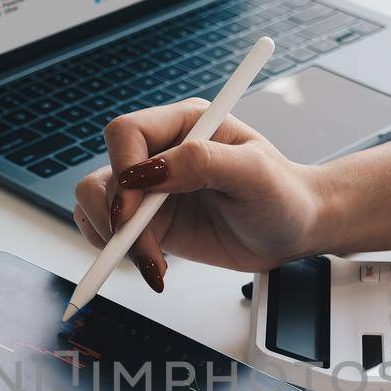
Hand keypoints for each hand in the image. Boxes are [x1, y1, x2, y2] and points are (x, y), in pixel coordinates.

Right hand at [72, 99, 330, 289]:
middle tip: (145, 251)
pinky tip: (153, 266)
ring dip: (113, 239)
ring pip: (96, 203)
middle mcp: (161, 152)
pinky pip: (106, 229)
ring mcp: (151, 188)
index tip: (134, 210)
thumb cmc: (283, 195)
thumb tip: (148, 172)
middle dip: (117, 217)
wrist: (293, 230)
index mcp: (184, 124)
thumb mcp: (254, 174)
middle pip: (105, 173)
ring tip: (154, 264)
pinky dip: (117, 252)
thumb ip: (202, 162)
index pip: (126, 133)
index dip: (122, 169)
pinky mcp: (149, 221)